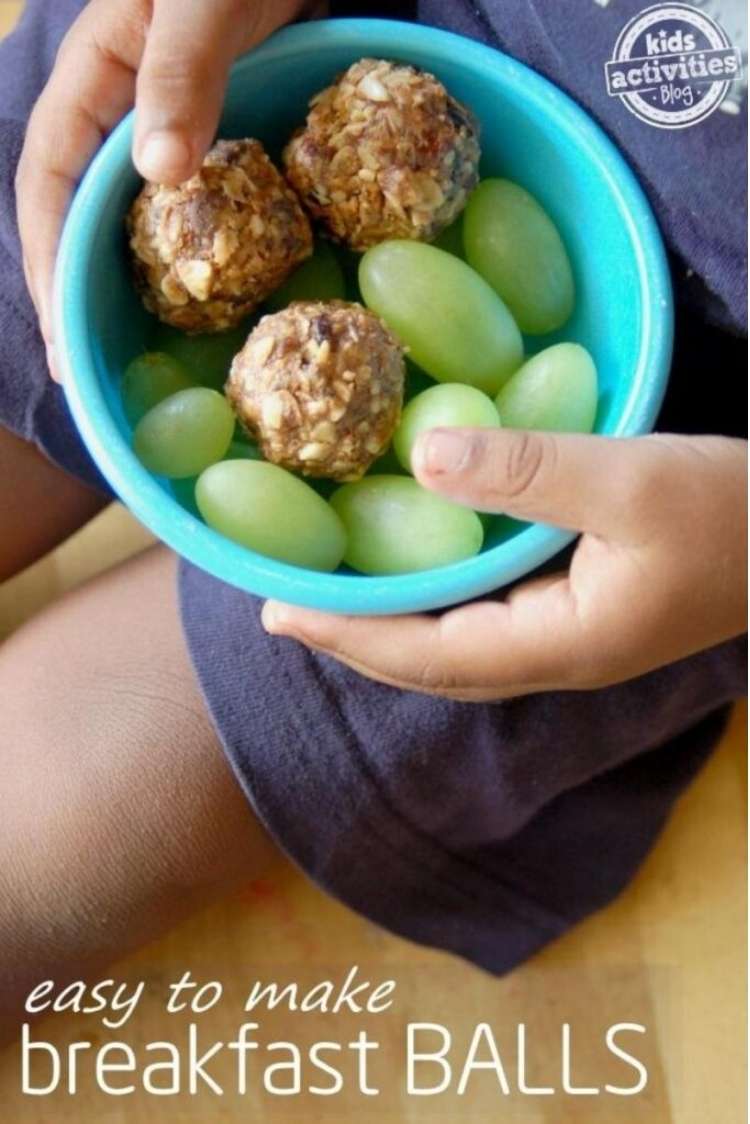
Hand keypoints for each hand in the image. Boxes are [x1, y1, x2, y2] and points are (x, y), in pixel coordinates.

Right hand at [16, 0, 309, 379]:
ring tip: (133, 352)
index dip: (47, 258)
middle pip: (82, 215)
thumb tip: (161, 172)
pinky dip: (193, 255)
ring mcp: (171, 130)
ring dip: (130, 283)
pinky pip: (195, 209)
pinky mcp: (218, 140)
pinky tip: (207, 298)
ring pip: (134, 219)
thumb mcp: (204, 0)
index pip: (48, 182)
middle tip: (86, 367)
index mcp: (95, 79)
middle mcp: (123, 113)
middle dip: (78, 291)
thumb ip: (180, 72)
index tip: (60, 328)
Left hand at [262, 429, 747, 700]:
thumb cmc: (735, 510)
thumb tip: (423, 457)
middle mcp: (558, 657)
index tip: (279, 611)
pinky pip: (485, 625)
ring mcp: (573, 642)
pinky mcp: (583, 614)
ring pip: (457, 652)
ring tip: (328, 601)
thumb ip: (530, 470)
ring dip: (388, 631)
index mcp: (562, 644)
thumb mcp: (634, 478)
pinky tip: (415, 576)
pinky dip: (433, 608)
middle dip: (354, 642)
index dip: (350, 635)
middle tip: (281, 609)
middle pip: (432, 668)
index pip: (429, 655)